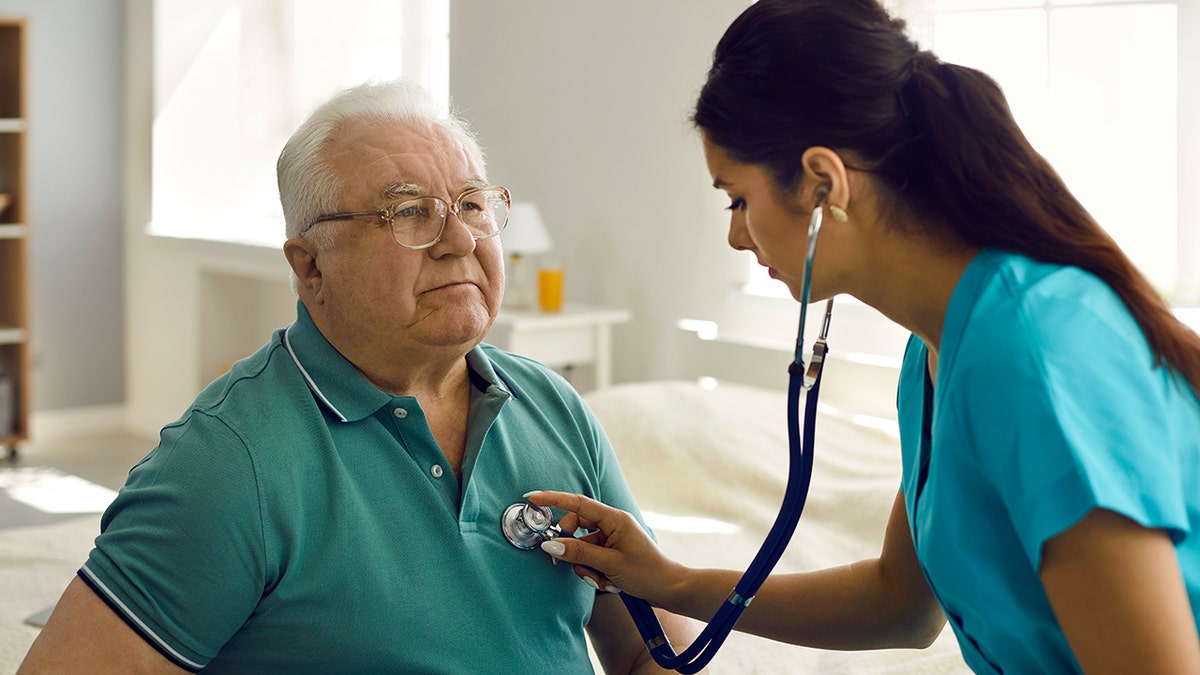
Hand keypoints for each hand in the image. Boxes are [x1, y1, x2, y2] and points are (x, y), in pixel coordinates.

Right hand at [527, 490, 685, 606]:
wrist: (671, 590)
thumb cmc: (647, 573)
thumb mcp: (609, 564)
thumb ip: (579, 553)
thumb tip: (550, 544)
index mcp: (614, 519)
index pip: (578, 504)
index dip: (554, 499)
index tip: (533, 498)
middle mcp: (612, 525)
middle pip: (576, 529)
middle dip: (571, 549)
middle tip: (567, 565)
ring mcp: (612, 540)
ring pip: (582, 549)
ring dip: (586, 568)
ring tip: (602, 581)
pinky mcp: (612, 554)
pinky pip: (591, 560)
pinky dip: (594, 573)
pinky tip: (608, 584)